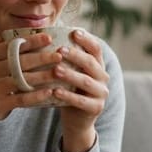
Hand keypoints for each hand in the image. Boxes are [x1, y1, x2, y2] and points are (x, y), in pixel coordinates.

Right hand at [0, 34, 61, 144]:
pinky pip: (21, 99)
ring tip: (59, 72)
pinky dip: (36, 96)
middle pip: (19, 62)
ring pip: (22, 80)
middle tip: (59, 55)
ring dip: (43, 76)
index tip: (48, 37)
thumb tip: (13, 32)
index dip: (30, 41)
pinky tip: (49, 92)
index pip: (11, 46)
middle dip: (41, 57)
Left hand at [54, 29, 107, 151]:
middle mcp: (103, 78)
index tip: (74, 32)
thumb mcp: (71, 74)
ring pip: (86, 81)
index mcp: (98, 66)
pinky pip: (81, 101)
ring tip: (55, 69)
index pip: (96, 49)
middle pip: (90, 63)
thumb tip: (48, 37)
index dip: (87, 39)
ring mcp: (101, 93)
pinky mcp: (95, 108)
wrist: (78, 120)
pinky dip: (68, 96)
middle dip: (76, 55)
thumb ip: (67, 59)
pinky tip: (55, 91)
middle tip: (60, 50)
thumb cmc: (70, 91)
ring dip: (70, 74)